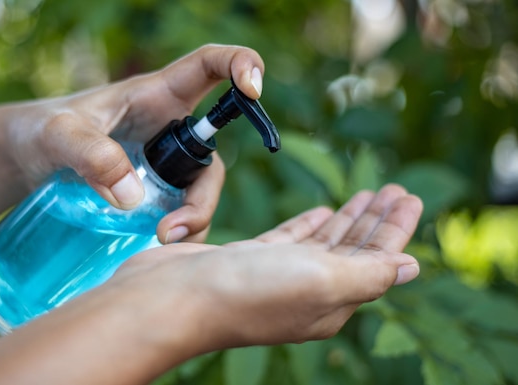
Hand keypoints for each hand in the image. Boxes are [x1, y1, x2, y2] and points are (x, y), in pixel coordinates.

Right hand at [0, 184, 421, 384]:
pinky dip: (308, 225)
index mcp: (331, 301)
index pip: (376, 260)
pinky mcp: (247, 260)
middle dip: (374, 220)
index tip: (408, 196)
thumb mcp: (320, 281)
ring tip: (366, 195)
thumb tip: (411, 266)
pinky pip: (289, 240)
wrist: (170, 299)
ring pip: (323, 244)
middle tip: (393, 190)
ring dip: (345, 219)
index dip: (394, 228)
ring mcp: (275, 277)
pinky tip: (321, 211)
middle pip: (352, 251)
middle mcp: (306, 292)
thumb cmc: (245, 291)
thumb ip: (369, 273)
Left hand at [4, 44, 264, 242]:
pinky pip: (179, 213)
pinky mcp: (152, 192)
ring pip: (198, 193)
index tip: (253, 90)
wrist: (22, 160)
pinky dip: (176, 234)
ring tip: (157, 247)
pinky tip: (152, 252)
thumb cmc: (40, 131)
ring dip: (191, 223)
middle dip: (203, 198)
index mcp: (156, 95)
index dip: (241, 65)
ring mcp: (162, 164)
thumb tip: (134, 196)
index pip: (209, 66)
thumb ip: (90, 154)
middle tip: (170, 232)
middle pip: (209, 159)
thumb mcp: (58, 135)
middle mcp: (168, 129)